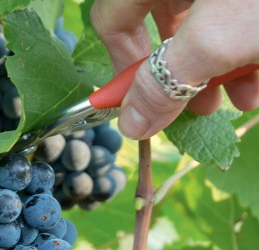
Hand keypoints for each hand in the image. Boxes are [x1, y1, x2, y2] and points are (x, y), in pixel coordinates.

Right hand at [91, 0, 258, 138]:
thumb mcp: (212, 40)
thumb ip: (165, 83)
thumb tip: (129, 125)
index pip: (113, 17)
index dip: (121, 66)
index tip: (138, 106)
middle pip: (161, 27)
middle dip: (178, 77)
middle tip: (196, 108)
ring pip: (201, 28)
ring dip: (216, 73)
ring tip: (238, 100)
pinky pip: (233, 22)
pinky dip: (243, 56)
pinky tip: (256, 82)